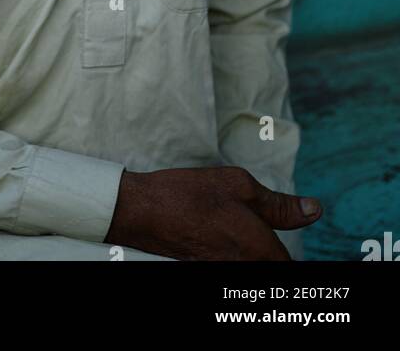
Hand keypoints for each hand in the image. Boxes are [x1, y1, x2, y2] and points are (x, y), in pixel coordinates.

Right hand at [104, 166, 321, 260]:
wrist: (143, 212)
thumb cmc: (190, 194)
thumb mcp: (239, 185)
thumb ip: (280, 204)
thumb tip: (315, 210)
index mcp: (262, 249)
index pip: (290, 264)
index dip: (287, 248)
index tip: (275, 233)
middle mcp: (246, 269)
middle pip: (273, 266)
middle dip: (271, 252)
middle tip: (252, 227)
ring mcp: (225, 273)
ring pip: (254, 266)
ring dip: (253, 253)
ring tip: (230, 229)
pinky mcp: (208, 271)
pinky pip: (233, 265)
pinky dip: (233, 254)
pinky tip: (218, 236)